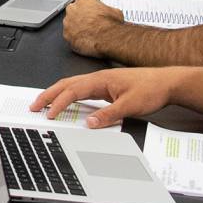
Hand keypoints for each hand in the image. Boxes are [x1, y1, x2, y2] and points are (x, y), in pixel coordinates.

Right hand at [30, 67, 183, 128]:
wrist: (168, 82)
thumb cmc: (152, 89)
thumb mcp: (130, 105)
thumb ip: (108, 114)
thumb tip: (89, 123)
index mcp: (100, 80)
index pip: (72, 92)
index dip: (58, 103)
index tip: (49, 114)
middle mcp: (98, 78)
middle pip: (65, 85)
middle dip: (48, 94)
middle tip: (34, 105)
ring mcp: (101, 82)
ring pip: (72, 85)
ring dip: (56, 94)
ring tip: (44, 103)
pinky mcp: (106, 87)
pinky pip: (81, 90)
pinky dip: (69, 95)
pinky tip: (68, 102)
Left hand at [61, 0, 122, 54]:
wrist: (108, 39)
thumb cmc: (111, 25)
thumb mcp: (114, 11)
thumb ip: (106, 9)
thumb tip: (109, 12)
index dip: (88, 6)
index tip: (92, 10)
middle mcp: (72, 9)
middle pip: (74, 11)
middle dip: (81, 16)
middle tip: (91, 22)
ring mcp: (68, 22)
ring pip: (70, 23)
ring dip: (77, 27)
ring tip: (89, 32)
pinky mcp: (67, 35)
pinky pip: (70, 35)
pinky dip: (76, 38)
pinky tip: (85, 40)